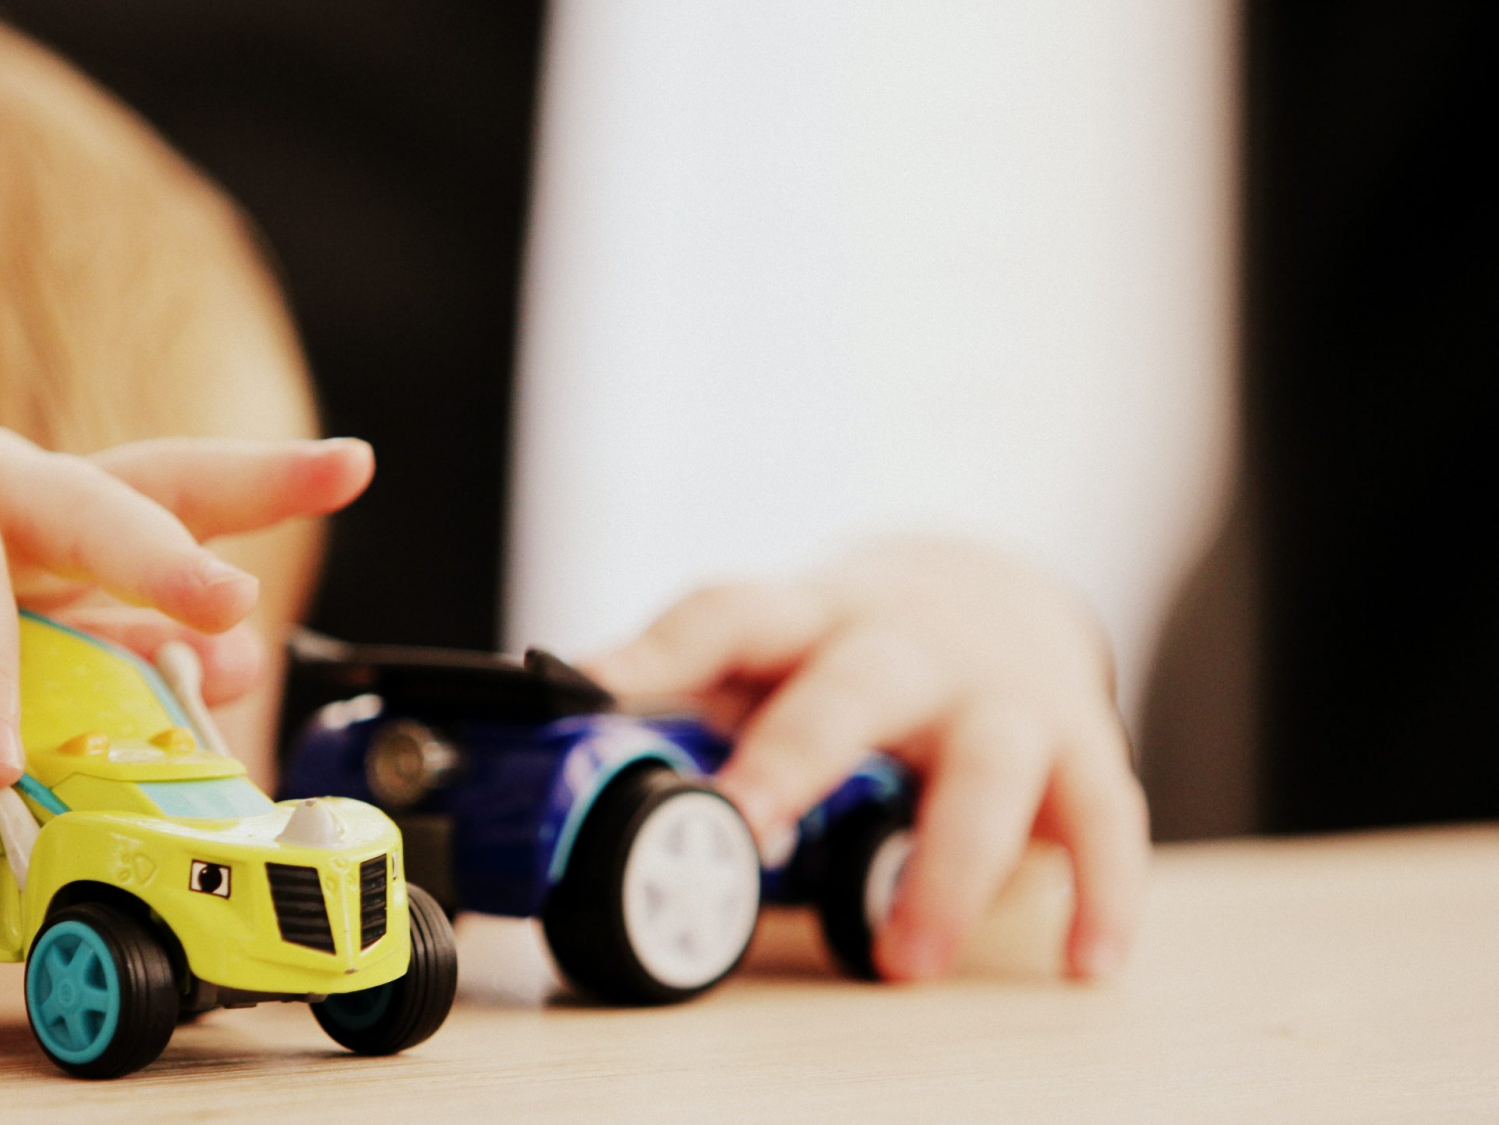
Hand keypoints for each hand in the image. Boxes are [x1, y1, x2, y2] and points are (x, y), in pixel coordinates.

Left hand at [585, 537, 1147, 981]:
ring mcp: (999, 693)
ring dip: (946, 865)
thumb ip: (690, 704)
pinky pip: (1104, 817)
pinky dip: (1099, 891)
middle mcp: (905, 644)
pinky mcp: (1078, 744)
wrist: (993, 588)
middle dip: (799, 755)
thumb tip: (553, 766)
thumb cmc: (851, 646)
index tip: (587, 685)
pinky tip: (1083, 961)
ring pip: (988, 763)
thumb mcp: (772, 653)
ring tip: (904, 959)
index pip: (727, 612)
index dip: (657, 648)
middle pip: (854, 684)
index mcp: (807, 618)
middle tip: (746, 828)